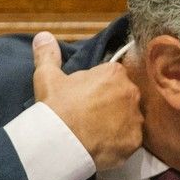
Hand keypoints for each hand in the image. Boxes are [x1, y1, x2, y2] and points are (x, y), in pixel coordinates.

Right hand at [31, 31, 142, 169]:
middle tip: (89, 116)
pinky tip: (104, 144)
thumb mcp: (47, 77)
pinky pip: (131, 139)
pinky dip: (120, 142)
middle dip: (110, 104)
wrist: (61, 142)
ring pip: (129, 118)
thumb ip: (48, 55)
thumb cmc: (56, 107)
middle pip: (123, 97)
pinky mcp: (136, 140)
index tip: (84, 98)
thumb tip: (44, 35)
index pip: (111, 77)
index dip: (97, 87)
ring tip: (96, 132)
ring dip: (118, 123)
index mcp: (114, 73)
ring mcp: (136, 117)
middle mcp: (131, 92)